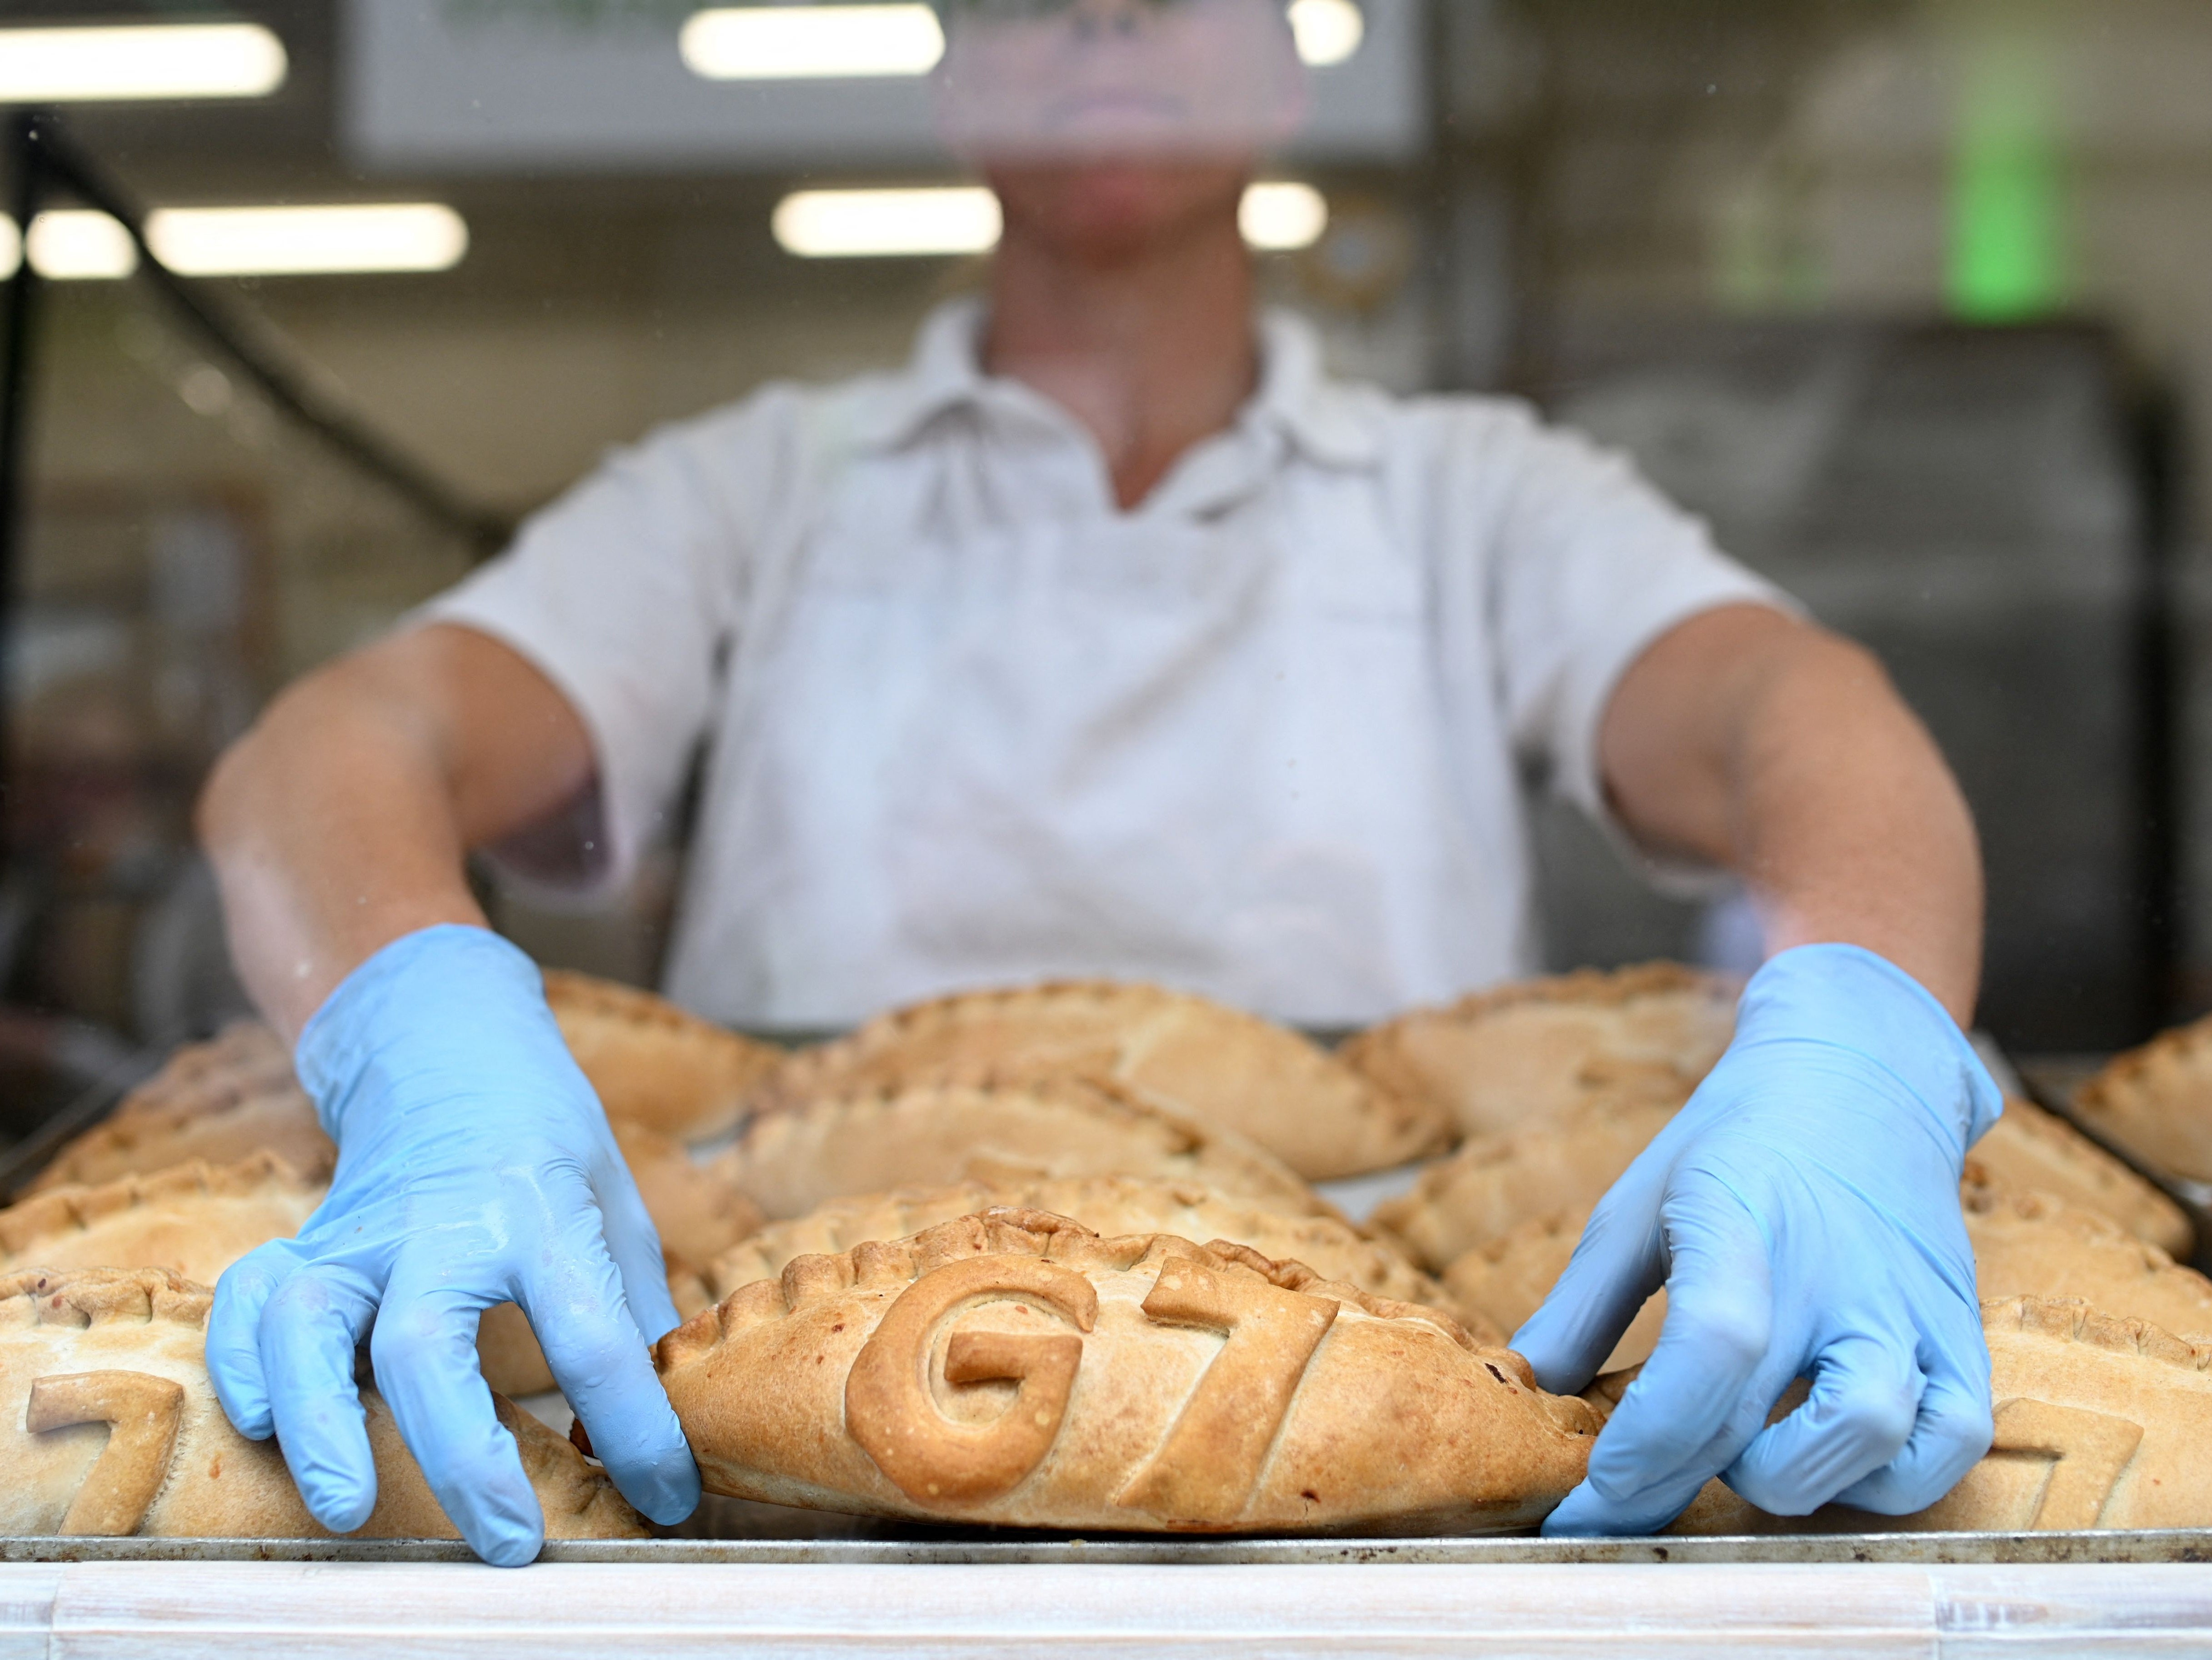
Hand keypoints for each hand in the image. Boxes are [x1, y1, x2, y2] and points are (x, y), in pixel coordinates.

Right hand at [206, 925, 700, 1563]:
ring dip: (321, 1421)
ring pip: (309, 1323)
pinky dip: (243, 1364)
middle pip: (427, 1342)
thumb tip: (665, 1423)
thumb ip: (634, 1309)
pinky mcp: (307, 1238)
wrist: (449, 1041)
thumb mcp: (617, 1201)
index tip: (668, 1498)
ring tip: (346, 1508)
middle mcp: (443, 1223)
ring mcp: (362, 1231)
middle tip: (508, 1542)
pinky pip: (250, 1300)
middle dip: (462, 1454)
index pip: (595, 1336)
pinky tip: (264, 1426)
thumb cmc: (548, 1139)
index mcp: (544, 1211)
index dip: (638, 1430)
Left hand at [1513, 943, 2000, 1535]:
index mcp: (1739, 1222)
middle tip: (1621, 1504)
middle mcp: (1834, 1270)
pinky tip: (1831, 1460)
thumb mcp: (1638, 1204)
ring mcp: (1907, 1304)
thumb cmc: (1731, 1147)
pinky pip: (1952, 1441)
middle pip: (1766, 1414)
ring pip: (1871, 1437)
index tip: (1591, 1494)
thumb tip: (1523, 1392)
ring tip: (1739, 1452)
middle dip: (1674, 1487)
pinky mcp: (1962, 1331)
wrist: (1859, 1078)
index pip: (1709, 1348)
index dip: (1647, 1441)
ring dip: (1790, 1479)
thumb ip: (1581, 1307)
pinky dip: (1893, 1479)